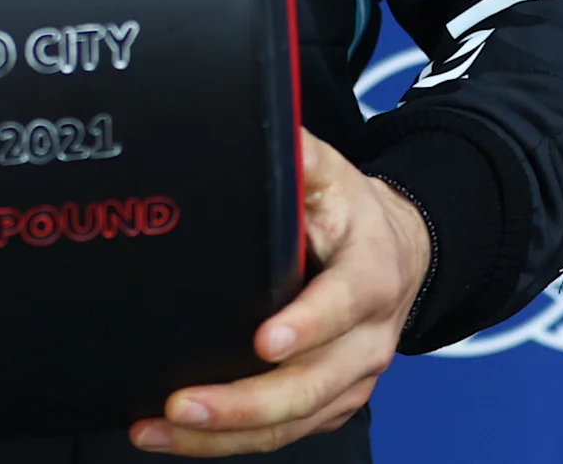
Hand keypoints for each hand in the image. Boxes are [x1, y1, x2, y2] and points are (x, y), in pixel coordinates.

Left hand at [132, 131, 431, 454]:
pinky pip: (284, 434)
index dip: (307, 325)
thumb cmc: (352, 215)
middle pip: (312, 384)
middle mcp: (369, 338)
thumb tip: (261, 129)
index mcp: (371, 275)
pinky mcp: (333, 404)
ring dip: (224, 434)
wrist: (400, 254)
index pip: (344, 304)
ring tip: (161, 429)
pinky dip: (229, 443)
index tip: (264, 340)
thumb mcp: (331, 174)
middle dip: (244, 402)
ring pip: (293, 421)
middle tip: (182, 405)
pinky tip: (179, 437)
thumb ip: (298, 157)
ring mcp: (352, 379)